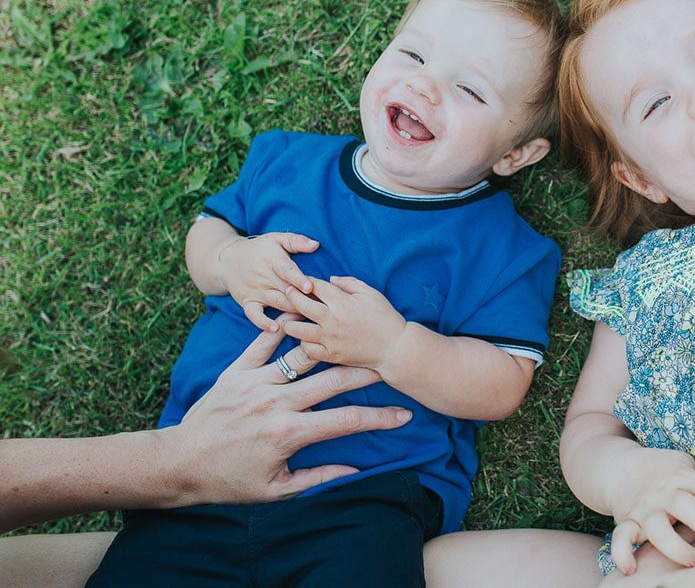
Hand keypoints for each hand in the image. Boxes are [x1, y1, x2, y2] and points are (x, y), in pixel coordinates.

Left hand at [163, 328, 411, 503]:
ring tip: (350, 338)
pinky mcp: (234, 372)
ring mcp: (254, 383)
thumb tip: (355, 470)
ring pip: (301, 356)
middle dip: (365, 372)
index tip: (403, 415)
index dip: (380, 418)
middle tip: (387, 364)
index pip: (346, 421)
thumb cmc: (227, 482)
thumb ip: (318, 478)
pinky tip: (300, 318)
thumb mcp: (275, 490)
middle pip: (332, 380)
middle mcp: (275, 403)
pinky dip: (281, 330)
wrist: (177, 464)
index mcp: (288, 433)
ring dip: (329, 345)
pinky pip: (262, 345)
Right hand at [217, 232, 319, 330]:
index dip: (299, 279)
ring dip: (293, 311)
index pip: (287, 270)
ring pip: (277, 303)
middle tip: (322, 308)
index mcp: (273, 261)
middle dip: (304, 299)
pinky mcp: (248, 303)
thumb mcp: (276, 239)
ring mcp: (256, 291)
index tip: (310, 287)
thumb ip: (296, 241)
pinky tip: (276, 329)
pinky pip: (255, 316)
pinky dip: (263, 323)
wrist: (227, 261)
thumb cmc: (260, 249)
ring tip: (310, 317)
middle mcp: (265, 277)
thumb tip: (316, 244)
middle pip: (287, 291)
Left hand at [281, 276, 407, 368]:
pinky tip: (305, 338)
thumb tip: (330, 279)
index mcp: (342, 302)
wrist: (394, 347)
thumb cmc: (385, 317)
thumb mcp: (371, 293)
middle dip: (290, 295)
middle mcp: (332, 320)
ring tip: (290, 319)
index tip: (300, 280)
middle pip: (300, 304)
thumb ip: (349, 282)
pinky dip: (303, 343)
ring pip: (297, 330)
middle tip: (287, 293)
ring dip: (290, 322)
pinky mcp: (331, 355)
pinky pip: (307, 350)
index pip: (315, 286)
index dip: (304, 280)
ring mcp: (330, 339)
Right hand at [608, 447, 694, 574]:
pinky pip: (621, 539)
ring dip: (677, 548)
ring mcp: (645, 509)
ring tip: (692, 561)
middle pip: (688, 508)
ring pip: (659, 529)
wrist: (620, 467)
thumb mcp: (687, 466)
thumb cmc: (664, 471)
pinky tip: (632, 569)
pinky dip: (623, 554)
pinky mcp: (627, 521)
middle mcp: (664, 493)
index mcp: (684, 477)